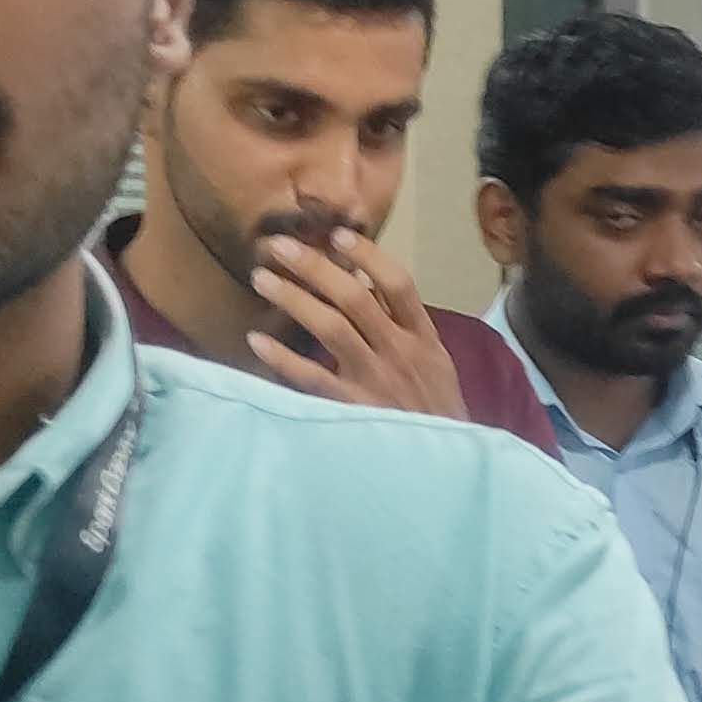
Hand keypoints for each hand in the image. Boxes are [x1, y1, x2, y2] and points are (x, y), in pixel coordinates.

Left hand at [249, 229, 469, 419]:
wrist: (445, 466)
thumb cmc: (435, 412)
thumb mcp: (434, 364)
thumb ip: (405, 326)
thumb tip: (366, 281)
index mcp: (422, 338)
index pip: (398, 284)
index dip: (367, 255)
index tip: (336, 235)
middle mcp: (399, 352)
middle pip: (355, 297)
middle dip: (314, 267)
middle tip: (278, 246)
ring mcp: (375, 380)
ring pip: (331, 327)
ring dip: (293, 299)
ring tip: (261, 279)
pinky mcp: (352, 409)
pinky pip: (312, 378)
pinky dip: (282, 359)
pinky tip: (256, 342)